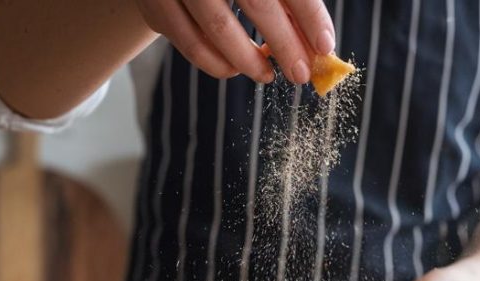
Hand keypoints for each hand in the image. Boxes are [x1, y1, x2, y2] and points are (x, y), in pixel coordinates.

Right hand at [135, 0, 334, 83]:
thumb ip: (288, 0)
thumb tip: (318, 42)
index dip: (309, 14)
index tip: (325, 45)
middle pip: (256, 1)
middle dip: (284, 44)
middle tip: (301, 73)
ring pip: (218, 30)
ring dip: (249, 61)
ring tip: (268, 74)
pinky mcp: (154, 3)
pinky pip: (189, 44)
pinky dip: (215, 63)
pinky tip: (235, 68)